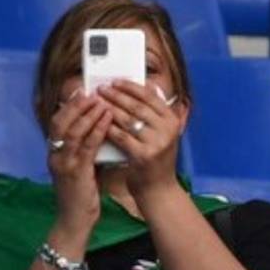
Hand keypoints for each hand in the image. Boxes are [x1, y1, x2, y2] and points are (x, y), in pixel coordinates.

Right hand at [46, 90, 111, 236]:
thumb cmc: (81, 194)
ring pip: (73, 131)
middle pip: (61, 122)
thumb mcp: (80, 168)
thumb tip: (98, 130)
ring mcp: (63, 163)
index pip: (57, 122)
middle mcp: (55, 155)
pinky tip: (107, 120)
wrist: (75, 220)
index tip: (80, 91)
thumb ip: (84, 150)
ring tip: (101, 101)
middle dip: (76, 105)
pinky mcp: (75, 172)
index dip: (68, 106)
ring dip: (88, 114)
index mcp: (54, 153)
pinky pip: (87, 146)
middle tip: (91, 92)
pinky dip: (97, 130)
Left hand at [98, 80, 183, 198]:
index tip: (116, 81)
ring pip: (128, 120)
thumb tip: (144, 86)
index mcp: (172, 120)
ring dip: (109, 109)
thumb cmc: (156, 158)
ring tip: (96, 103)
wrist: (159, 188)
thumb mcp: (162, 134)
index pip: (150, 96)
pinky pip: (121, 137)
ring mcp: (157, 143)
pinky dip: (108, 128)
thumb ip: (155, 113)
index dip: (131, 87)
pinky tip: (98, 122)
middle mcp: (168, 130)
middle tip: (101, 89)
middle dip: (117, 96)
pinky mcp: (144, 155)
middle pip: (137, 106)